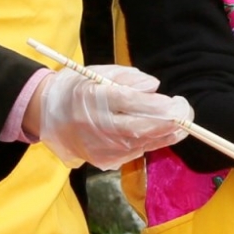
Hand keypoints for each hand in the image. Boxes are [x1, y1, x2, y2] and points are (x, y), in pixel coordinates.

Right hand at [33, 63, 193, 166]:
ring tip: (178, 122)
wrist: (47, 116)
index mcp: (95, 99)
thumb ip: (129, 78)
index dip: (162, 106)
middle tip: (186, 113)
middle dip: (171, 123)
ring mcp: (101, 147)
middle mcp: (98, 126)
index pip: (134, 104)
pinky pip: (134, 151)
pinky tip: (155, 131)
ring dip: (166, 134)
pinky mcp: (104, 160)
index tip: (178, 101)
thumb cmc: (77, 88)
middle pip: (143, 129)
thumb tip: (154, 87)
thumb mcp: (99, 73)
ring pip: (143, 143)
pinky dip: (149, 142)